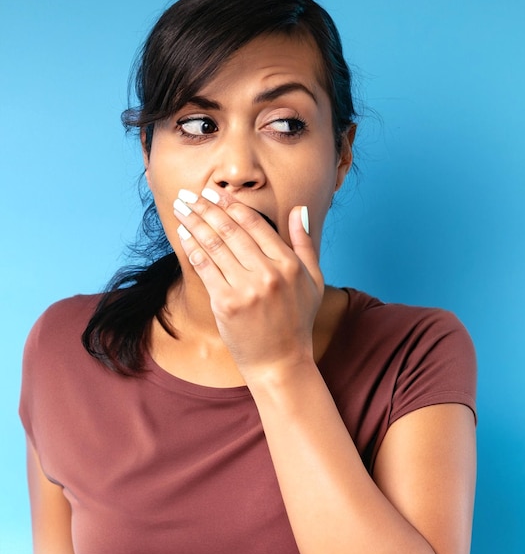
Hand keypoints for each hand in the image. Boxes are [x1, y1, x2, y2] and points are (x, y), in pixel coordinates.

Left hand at [173, 188, 323, 379]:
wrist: (280, 362)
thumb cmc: (297, 320)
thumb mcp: (313, 280)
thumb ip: (305, 243)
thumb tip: (299, 210)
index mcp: (288, 264)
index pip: (255, 224)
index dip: (231, 204)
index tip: (215, 191)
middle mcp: (268, 273)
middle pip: (231, 230)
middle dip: (207, 207)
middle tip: (190, 193)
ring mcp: (247, 289)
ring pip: (215, 246)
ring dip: (195, 222)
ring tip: (181, 207)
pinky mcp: (227, 304)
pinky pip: (206, 269)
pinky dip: (193, 249)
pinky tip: (184, 234)